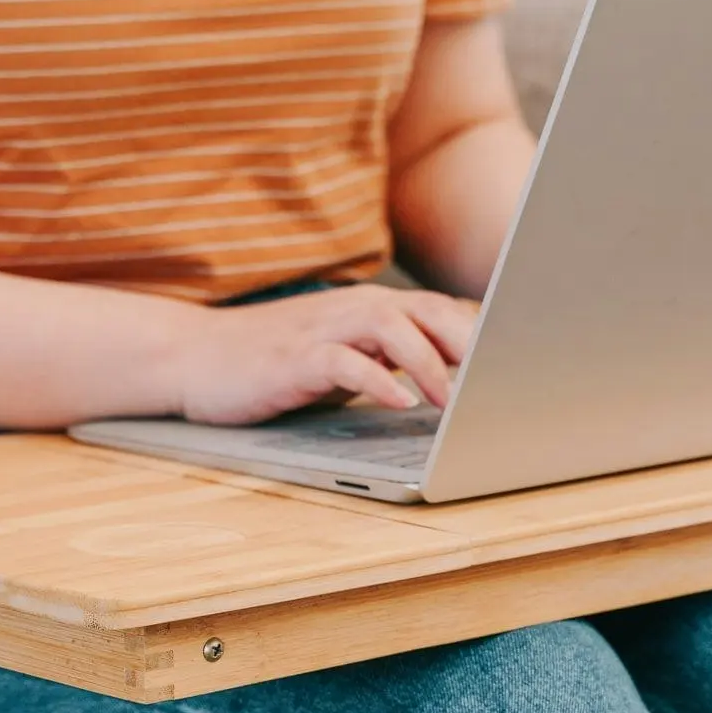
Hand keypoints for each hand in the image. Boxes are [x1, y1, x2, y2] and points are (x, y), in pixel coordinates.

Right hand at [174, 284, 478, 425]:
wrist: (193, 357)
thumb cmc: (271, 361)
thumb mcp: (339, 356)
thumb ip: (386, 358)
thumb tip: (446, 377)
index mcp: (367, 308)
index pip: (438, 311)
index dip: (482, 334)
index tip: (517, 365)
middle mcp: (351, 310)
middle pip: (426, 311)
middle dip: (469, 344)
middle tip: (500, 381)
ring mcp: (321, 330)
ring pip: (392, 329)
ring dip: (428, 364)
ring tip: (453, 401)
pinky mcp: (295, 358)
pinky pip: (346, 362)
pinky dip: (378, 381)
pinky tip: (399, 404)